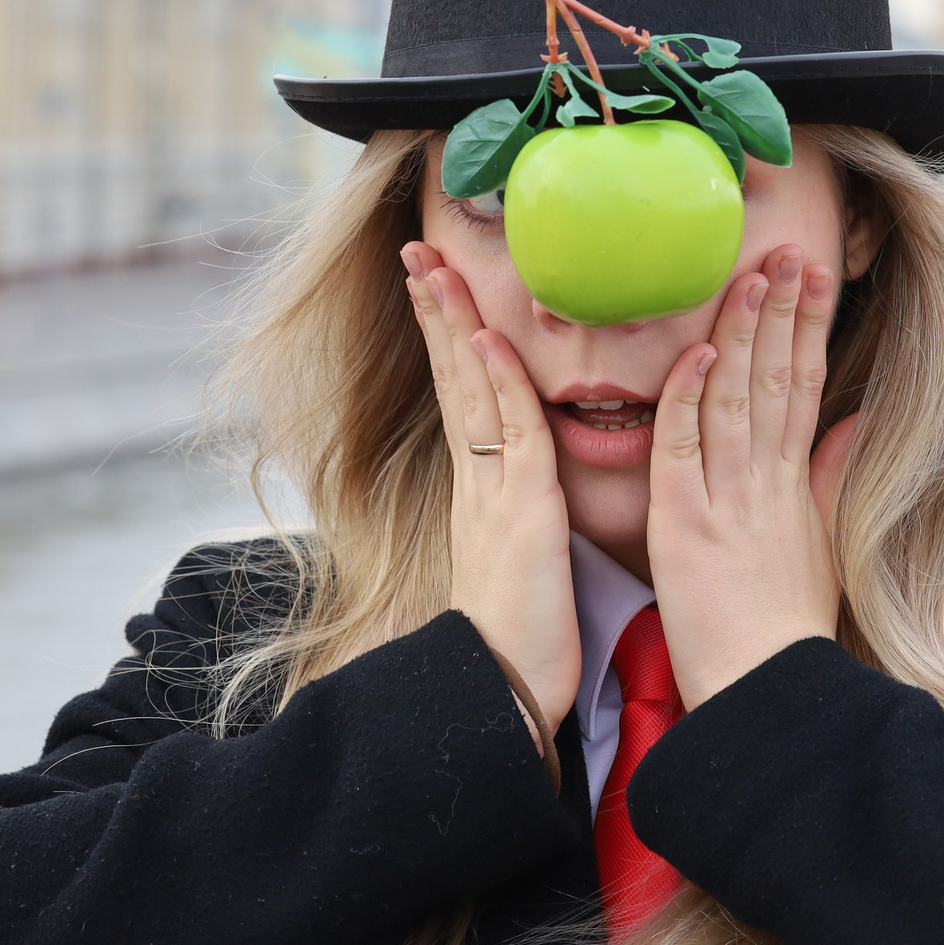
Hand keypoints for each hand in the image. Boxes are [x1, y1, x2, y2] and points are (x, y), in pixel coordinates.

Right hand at [402, 243, 582, 741]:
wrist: (505, 692)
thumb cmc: (523, 637)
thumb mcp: (524, 558)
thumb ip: (523, 512)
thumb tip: (529, 489)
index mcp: (483, 489)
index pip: (464, 395)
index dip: (450, 339)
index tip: (436, 288)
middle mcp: (479, 480)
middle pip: (454, 377)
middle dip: (434, 311)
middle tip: (415, 252)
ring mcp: (494, 491)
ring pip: (472, 390)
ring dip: (454, 324)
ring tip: (434, 266)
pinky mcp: (521, 511)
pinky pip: (509, 433)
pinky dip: (497, 382)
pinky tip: (489, 338)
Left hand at [646, 245, 860, 708]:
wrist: (770, 693)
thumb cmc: (784, 631)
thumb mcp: (820, 545)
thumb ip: (829, 477)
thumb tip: (853, 422)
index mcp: (794, 486)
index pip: (804, 386)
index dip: (806, 327)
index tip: (811, 275)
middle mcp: (765, 482)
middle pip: (777, 378)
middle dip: (782, 310)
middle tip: (788, 249)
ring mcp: (727, 500)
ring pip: (736, 398)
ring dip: (743, 333)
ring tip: (753, 275)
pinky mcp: (685, 526)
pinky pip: (686, 450)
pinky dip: (690, 400)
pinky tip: (699, 354)